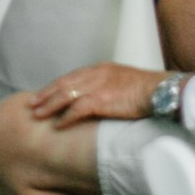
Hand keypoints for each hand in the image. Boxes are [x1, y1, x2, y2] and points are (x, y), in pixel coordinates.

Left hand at [28, 64, 162, 128]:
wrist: (162, 90)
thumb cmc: (148, 90)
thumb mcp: (124, 83)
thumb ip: (108, 88)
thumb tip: (99, 100)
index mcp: (101, 69)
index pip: (71, 77)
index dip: (55, 86)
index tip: (43, 94)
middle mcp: (97, 74)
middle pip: (64, 83)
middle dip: (46, 94)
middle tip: (32, 103)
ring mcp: (99, 86)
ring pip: (66, 94)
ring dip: (50, 105)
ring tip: (38, 114)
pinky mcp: (103, 100)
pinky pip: (78, 109)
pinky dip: (66, 117)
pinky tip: (58, 125)